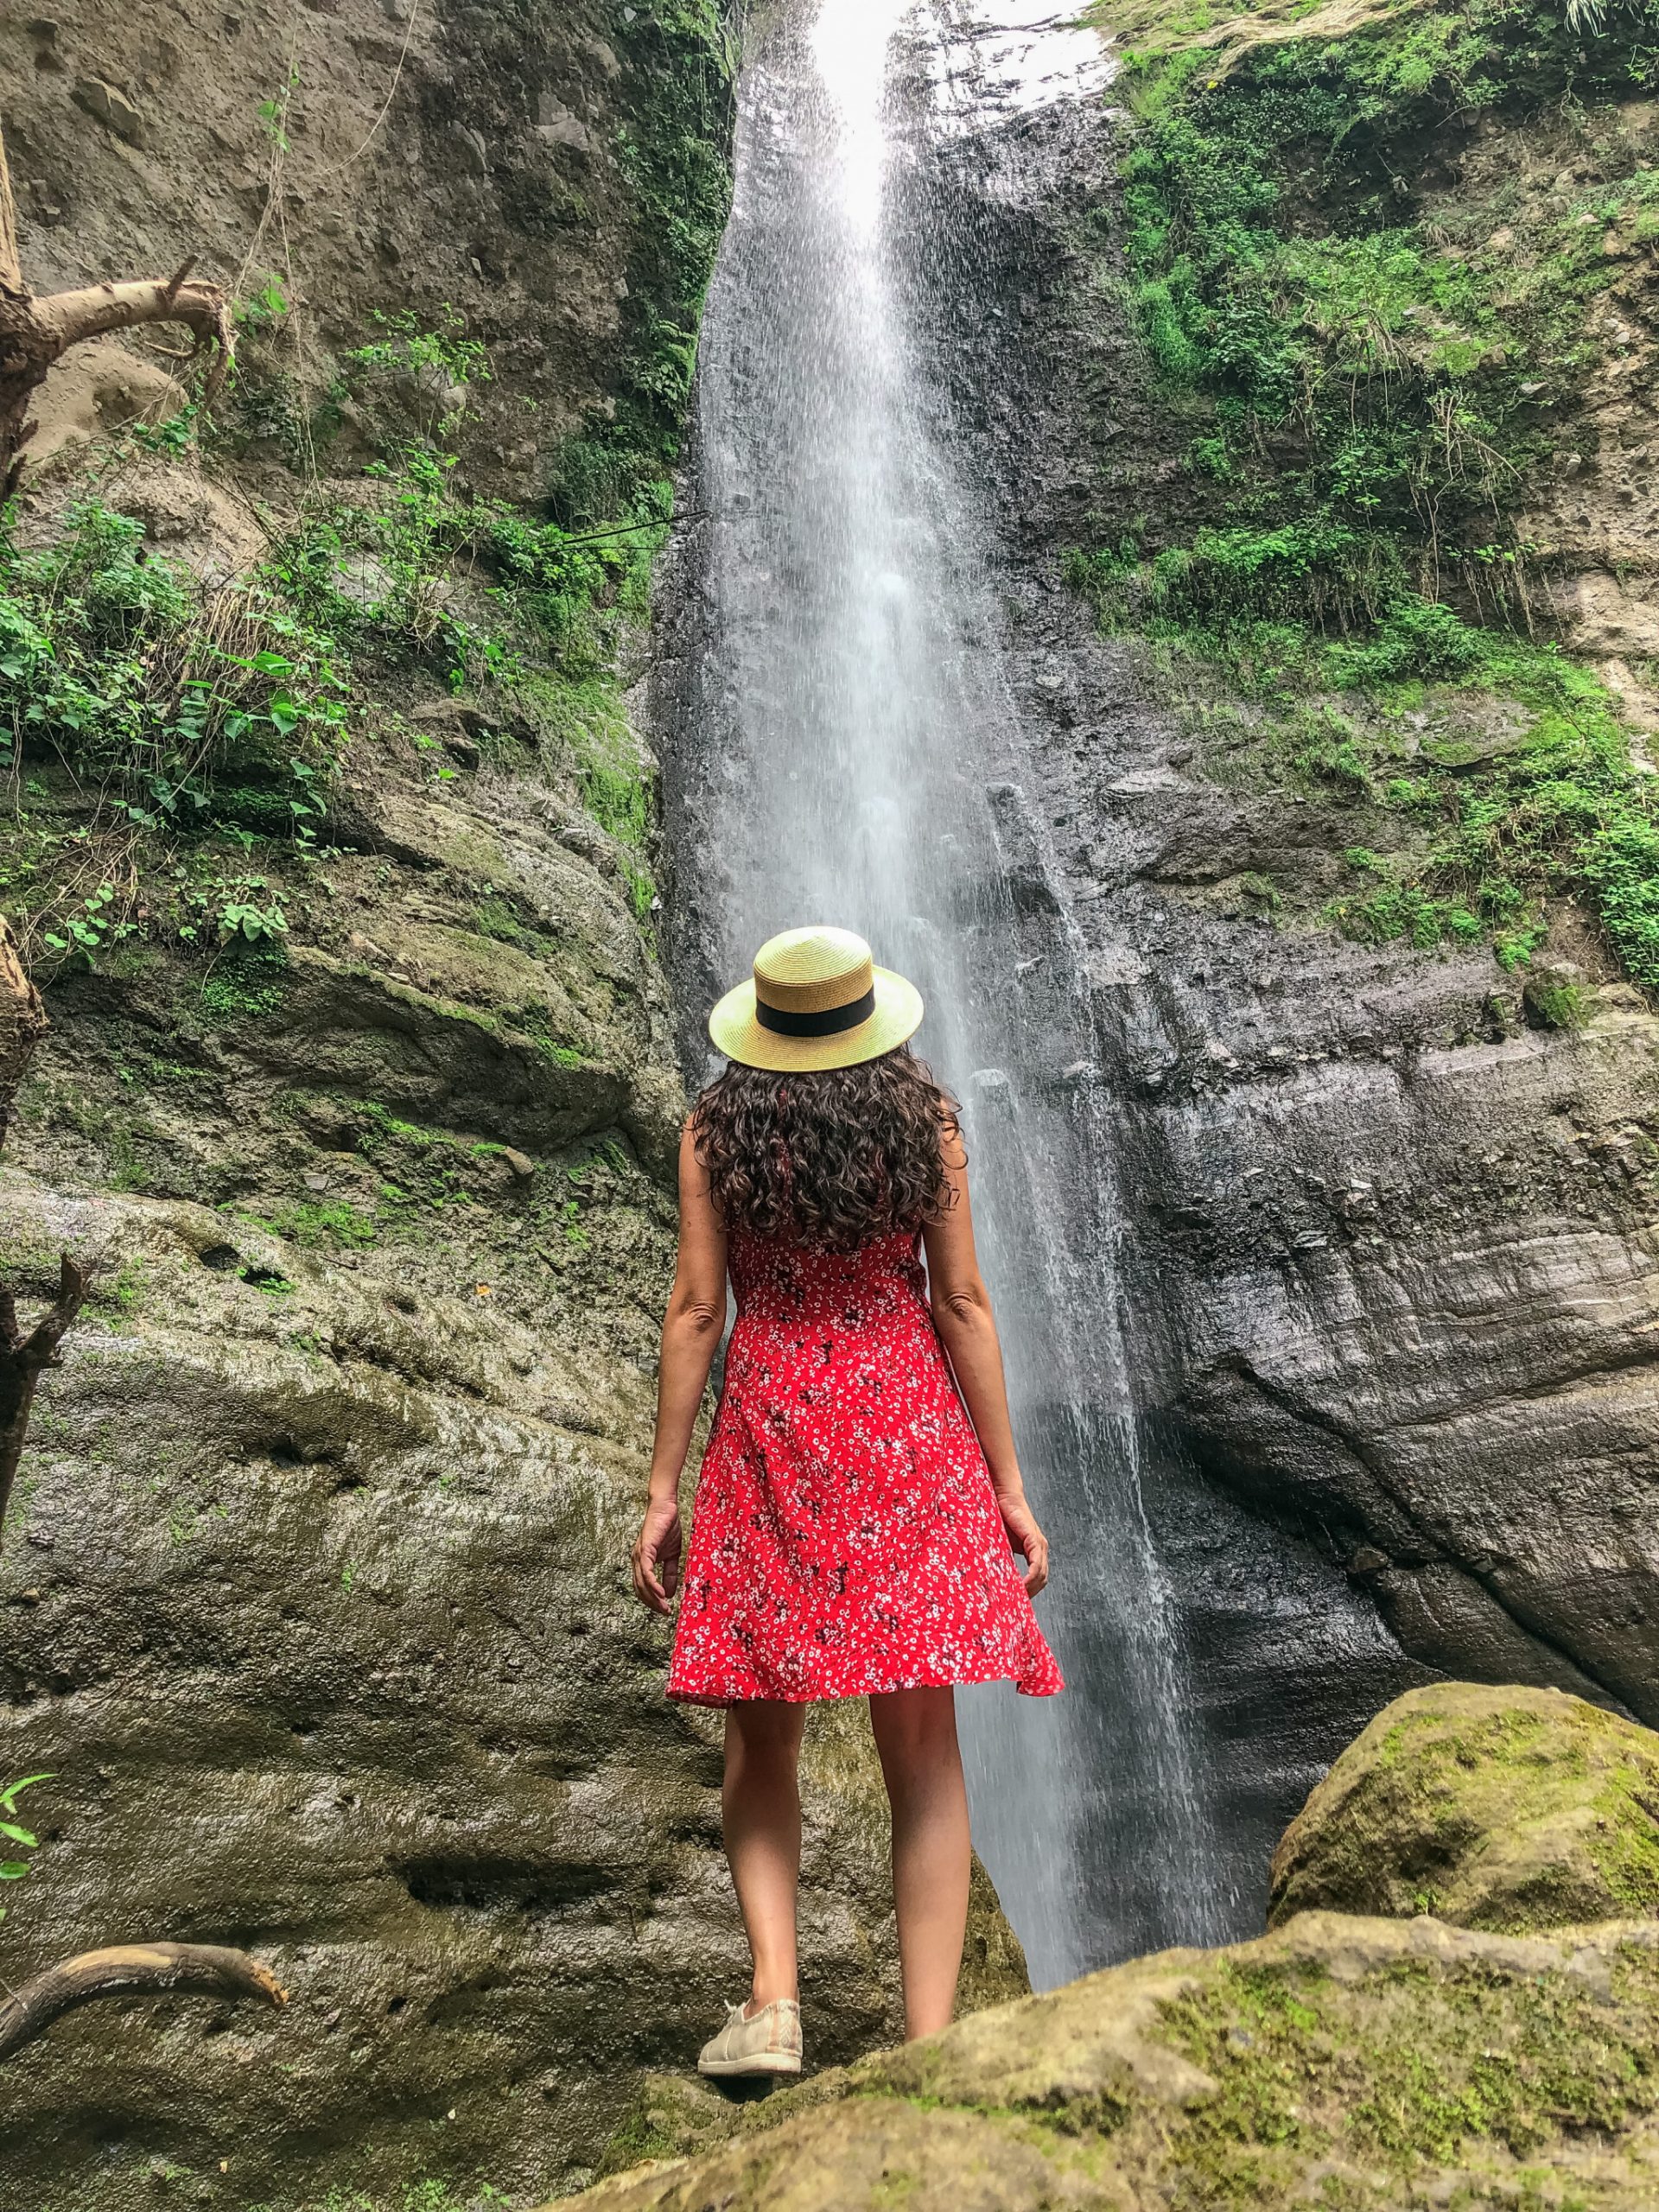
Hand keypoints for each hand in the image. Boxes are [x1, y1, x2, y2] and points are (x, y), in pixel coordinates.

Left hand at [632, 1494, 682, 1613]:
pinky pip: (646, 1571)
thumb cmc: (668, 1528)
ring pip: (642, 1583)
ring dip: (653, 1598)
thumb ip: (669, 1574)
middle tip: (665, 1613)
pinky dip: (653, 1584)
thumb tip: (669, 1594)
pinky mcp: (645, 1549)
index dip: (652, 1601)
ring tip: (664, 1607)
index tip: (664, 1610)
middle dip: (653, 1604)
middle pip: (641, 1589)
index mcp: (642, 1563)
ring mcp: (639, 1555)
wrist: (666, 1508)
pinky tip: (661, 1594)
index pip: (643, 1588)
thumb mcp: (672, 1556)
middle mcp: (637, 1561)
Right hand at [998, 1491, 1049, 1596]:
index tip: (1016, 1604)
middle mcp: (1040, 1550)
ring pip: (1041, 1575)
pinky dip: (1031, 1578)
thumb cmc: (1000, 1517)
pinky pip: (1036, 1565)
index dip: (1029, 1592)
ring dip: (1030, 1589)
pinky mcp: (1034, 1540)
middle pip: (1041, 1581)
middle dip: (1030, 1595)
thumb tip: (992, 1578)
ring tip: (1015, 1599)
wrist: (1003, 1496)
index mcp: (1034, 1551)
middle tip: (1014, 1606)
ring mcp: (1039, 1545)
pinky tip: (1021, 1586)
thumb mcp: (1001, 1544)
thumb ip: (1002, 1558)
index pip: (1037, 1578)